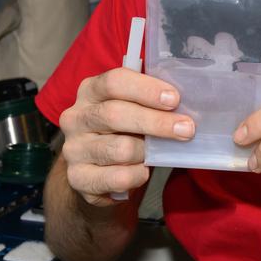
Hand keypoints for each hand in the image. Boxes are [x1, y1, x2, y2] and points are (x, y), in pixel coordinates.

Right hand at [58, 68, 195, 206]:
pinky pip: (118, 178)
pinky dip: (138, 176)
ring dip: (148, 152)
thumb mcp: (132, 108)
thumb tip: (187, 104)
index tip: (174, 99)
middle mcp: (76, 117)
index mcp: (90, 91)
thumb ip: (149, 102)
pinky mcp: (78, 178)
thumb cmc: (123, 131)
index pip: (114, 82)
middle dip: (156, 122)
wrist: (97, 170)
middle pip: (115, 114)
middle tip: (186, 129)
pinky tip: (143, 172)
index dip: (146, 89)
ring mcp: (73, 149)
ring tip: (159, 154)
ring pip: (120, 149)